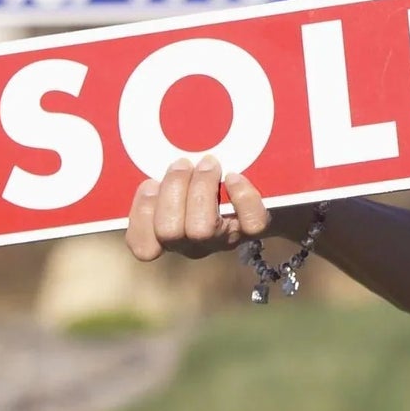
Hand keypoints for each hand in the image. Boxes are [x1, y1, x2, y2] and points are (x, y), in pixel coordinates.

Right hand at [125, 154, 271, 261]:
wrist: (267, 200)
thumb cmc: (212, 186)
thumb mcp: (182, 185)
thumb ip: (165, 182)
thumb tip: (152, 168)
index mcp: (170, 238)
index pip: (143, 247)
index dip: (141, 216)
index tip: (150, 183)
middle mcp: (194, 244)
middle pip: (168, 232)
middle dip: (173, 189)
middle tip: (184, 163)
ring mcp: (224, 239)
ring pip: (201, 229)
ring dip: (200, 188)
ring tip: (208, 163)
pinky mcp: (254, 229)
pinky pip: (250, 222)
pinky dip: (242, 197)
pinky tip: (235, 177)